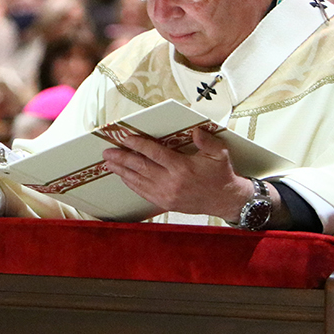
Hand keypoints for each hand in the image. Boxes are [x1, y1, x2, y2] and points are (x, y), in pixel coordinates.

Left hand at [102, 127, 253, 220]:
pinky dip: (131, 184)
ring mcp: (166, 194)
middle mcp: (171, 182)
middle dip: (122, 158)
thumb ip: (207, 141)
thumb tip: (196, 130)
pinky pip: (143, 192)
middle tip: (107, 152)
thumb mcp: (219, 154)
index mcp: (182, 167)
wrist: (226, 200)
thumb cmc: (221, 174)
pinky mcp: (165, 203)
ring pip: (138, 181)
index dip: (138, 144)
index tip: (125, 138)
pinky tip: (123, 176)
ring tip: (108, 163)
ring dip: (121, 171)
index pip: (154, 153)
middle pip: (140, 167)